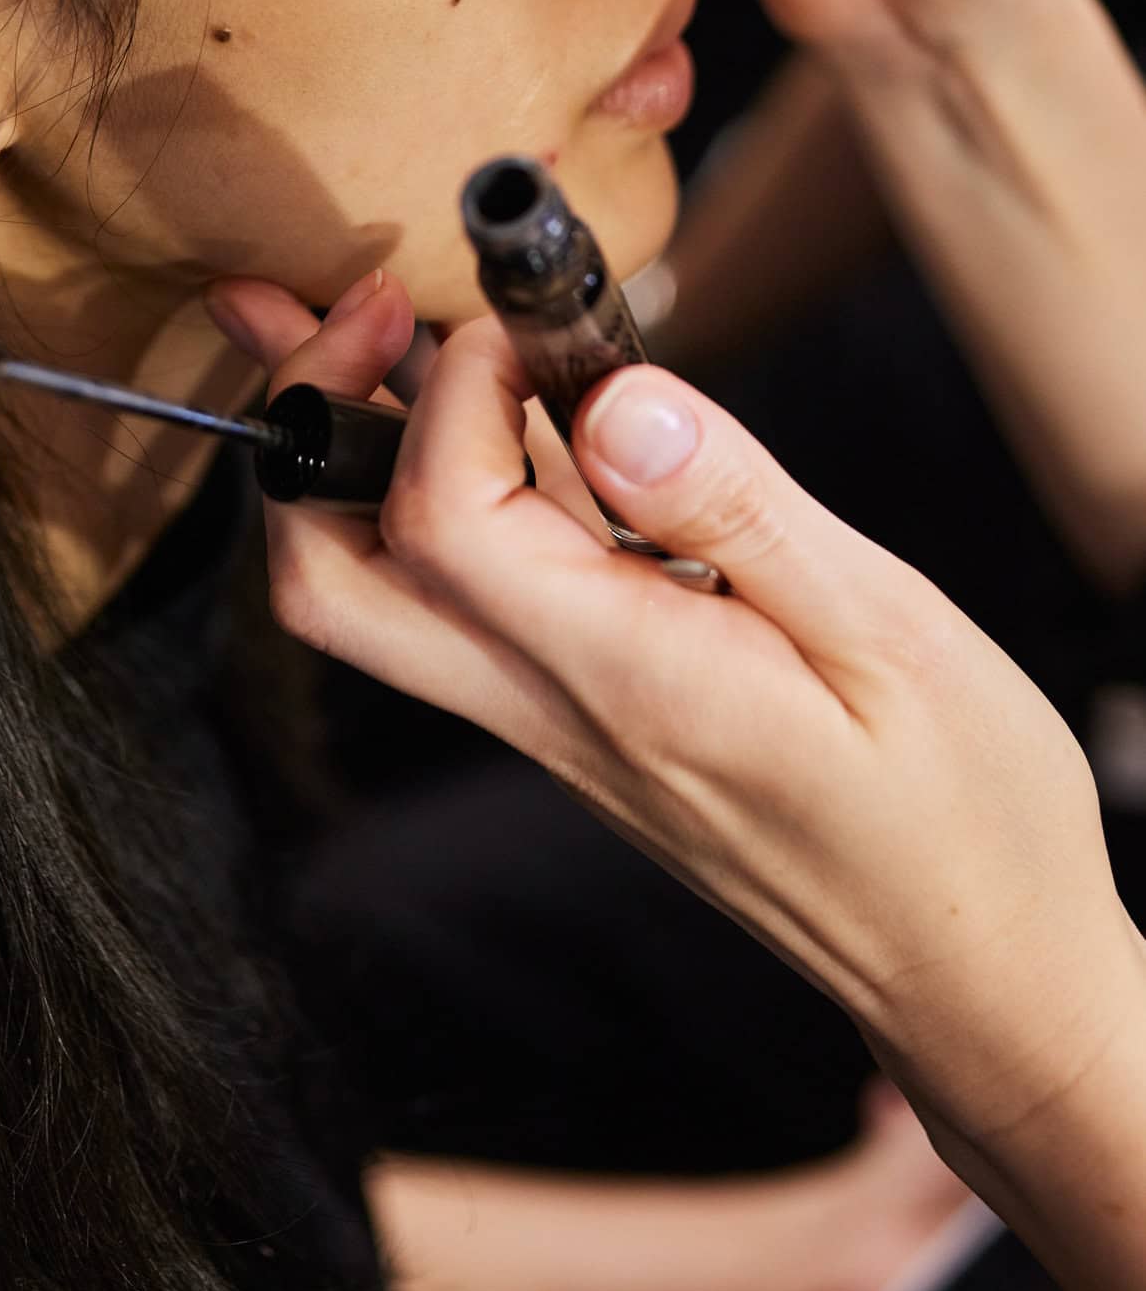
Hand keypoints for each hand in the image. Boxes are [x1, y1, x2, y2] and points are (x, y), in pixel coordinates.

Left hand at [207, 267, 1136, 1156]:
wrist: (979, 974)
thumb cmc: (961, 814)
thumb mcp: (887, 633)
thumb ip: (736, 508)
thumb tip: (614, 400)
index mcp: (624, 680)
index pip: (441, 521)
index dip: (454, 390)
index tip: (525, 319)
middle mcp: (554, 712)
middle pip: (332, 585)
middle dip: (310, 433)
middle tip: (365, 315)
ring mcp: (554, 725)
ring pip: (380, 597)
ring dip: (356, 456)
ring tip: (385, 326)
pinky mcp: (583, 718)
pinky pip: (469, 603)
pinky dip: (449, 495)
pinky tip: (515, 421)